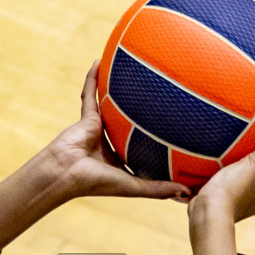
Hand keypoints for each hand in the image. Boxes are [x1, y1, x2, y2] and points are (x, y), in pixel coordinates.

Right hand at [45, 60, 192, 201]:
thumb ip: (159, 188)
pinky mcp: (86, 117)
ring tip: (130, 72)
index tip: (174, 129)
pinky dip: (92, 78)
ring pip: (110, 104)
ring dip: (116, 89)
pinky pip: (90, 93)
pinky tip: (99, 61)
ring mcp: (97, 128)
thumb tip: (188, 193)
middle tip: (160, 95)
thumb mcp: (133, 186)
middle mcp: (111, 142)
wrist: (65, 173)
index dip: (154, 139)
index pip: (141, 147)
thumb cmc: (97, 182)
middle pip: (129, 122)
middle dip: (140, 110)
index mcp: (121, 158)